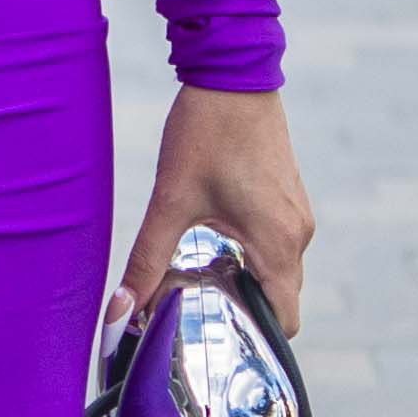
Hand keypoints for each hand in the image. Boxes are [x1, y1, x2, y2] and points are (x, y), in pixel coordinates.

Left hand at [112, 84, 312, 345]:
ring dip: (242, 281)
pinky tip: (211, 245)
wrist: (233, 75)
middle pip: (279, 300)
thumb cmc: (206, 133)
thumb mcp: (169, 201)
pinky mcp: (287, 199)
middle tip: (193, 312)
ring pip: (276, 273)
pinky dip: (249, 256)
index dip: (253, 339)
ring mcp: (296, 215)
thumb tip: (120, 311)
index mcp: (277, 243)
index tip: (213, 341)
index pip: (285, 321)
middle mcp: (297, 234)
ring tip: (196, 278)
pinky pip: (275, 246)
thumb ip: (146, 260)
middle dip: (240, 311)